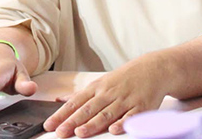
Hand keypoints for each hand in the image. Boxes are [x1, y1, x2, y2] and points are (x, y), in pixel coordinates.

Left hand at [44, 57, 167, 136]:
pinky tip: (113, 130)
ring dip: (93, 124)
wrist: (152, 69)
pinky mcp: (141, 107)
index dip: (61, 114)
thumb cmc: (123, 79)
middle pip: (88, 109)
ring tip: (80, 133)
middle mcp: (108, 94)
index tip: (49, 125)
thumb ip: (81, 94)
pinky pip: (130, 117)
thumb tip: (60, 100)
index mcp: (97, 88)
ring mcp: (124, 100)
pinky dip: (122, 123)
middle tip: (60, 132)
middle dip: (72, 121)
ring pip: (106, 114)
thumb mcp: (100, 83)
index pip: (75, 103)